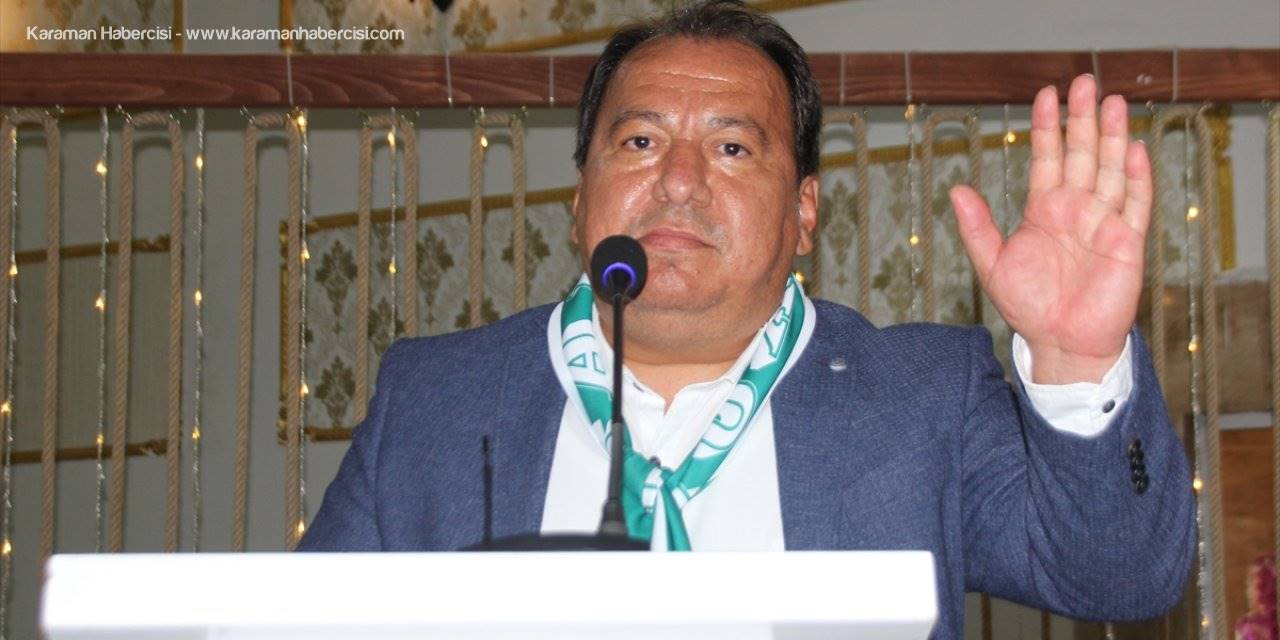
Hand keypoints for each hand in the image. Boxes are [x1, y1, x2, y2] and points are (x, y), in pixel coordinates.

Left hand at [948, 74, 1151, 383]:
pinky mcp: (1127, 242)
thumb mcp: (993, 264)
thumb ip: (976, 227)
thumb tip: (956, 190)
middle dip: (1081, 119)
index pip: (1046, 158)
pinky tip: (1133, 149)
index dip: (1046, 127)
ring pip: (1110, 170)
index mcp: (1044, 210)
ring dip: (1111, 137)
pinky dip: (1136, 178)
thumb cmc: (1028, 308)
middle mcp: (1075, 209)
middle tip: (1084, 81)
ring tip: (1110, 103)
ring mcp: (1103, 223)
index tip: (1045, 94)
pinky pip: (1135, 204)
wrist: (1060, 344)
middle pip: (1082, 154)